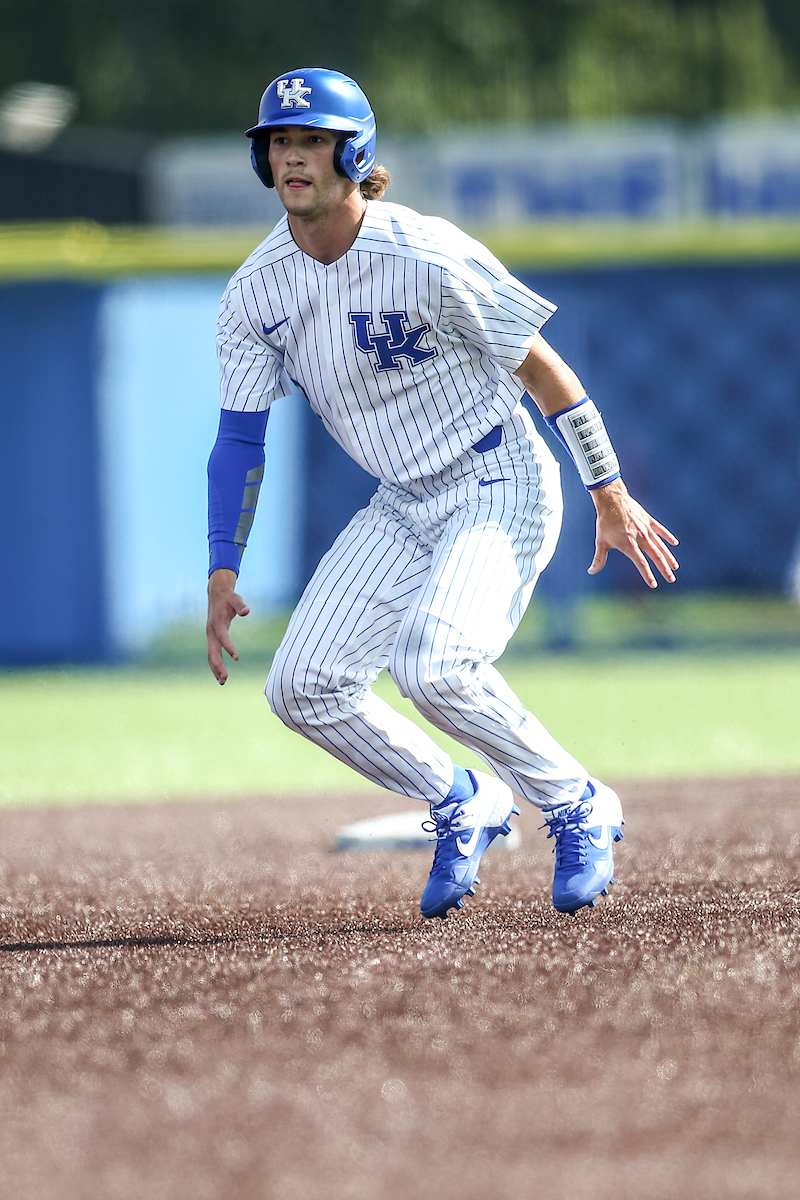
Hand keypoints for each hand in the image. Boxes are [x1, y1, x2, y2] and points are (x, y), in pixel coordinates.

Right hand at [206, 568, 249, 683]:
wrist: (217, 595)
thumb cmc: (229, 598)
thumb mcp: (235, 598)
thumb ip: (241, 605)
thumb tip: (247, 611)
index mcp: (217, 623)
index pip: (222, 637)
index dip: (229, 647)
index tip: (237, 658)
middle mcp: (211, 632)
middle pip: (212, 651)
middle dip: (218, 665)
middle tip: (225, 678)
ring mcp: (210, 636)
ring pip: (210, 655)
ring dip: (215, 669)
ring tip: (223, 682)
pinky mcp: (212, 639)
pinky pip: (212, 654)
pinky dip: (215, 665)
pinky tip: (221, 675)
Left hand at [589, 478, 678, 588]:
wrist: (612, 500)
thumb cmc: (605, 522)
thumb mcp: (601, 542)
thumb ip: (599, 559)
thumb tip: (591, 571)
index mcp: (629, 545)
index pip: (641, 564)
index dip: (648, 575)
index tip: (654, 585)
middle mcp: (640, 538)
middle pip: (656, 556)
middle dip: (664, 569)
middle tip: (671, 579)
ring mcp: (646, 529)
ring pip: (661, 545)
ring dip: (668, 557)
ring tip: (675, 566)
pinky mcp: (648, 520)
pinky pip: (660, 530)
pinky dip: (668, 537)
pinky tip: (675, 543)